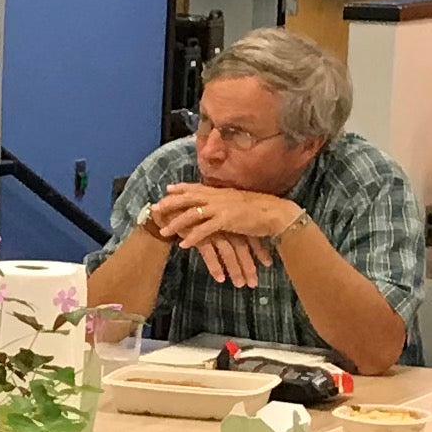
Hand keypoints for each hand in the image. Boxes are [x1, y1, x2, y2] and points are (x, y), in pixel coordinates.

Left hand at [160, 187, 306, 287]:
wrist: (276, 213)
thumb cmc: (260, 209)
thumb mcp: (239, 201)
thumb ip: (226, 201)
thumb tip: (218, 202)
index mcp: (221, 191)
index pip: (197, 187)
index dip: (181, 188)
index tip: (168, 189)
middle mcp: (218, 197)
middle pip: (188, 198)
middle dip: (170, 203)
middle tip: (155, 209)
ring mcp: (221, 207)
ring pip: (192, 214)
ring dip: (176, 224)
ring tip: (164, 231)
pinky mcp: (226, 220)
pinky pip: (204, 230)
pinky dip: (192, 237)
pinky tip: (183, 244)